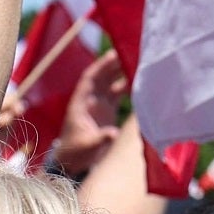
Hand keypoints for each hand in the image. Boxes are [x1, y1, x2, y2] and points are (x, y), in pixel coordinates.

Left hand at [52, 49, 129, 176]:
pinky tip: (139, 82)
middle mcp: (90, 100)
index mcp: (80, 103)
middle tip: (129, 52)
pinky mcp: (108, 111)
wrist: (74, 160)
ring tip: (136, 62)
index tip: (112, 56)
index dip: (100, 67)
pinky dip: (127, 86)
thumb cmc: (75, 152)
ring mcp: (100, 104)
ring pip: (111, 83)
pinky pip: (118, 93)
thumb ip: (99, 138)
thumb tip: (113, 133)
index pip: (89, 79)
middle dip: (114, 64)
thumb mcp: (86, 146)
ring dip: (121, 73)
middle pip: (102, 77)